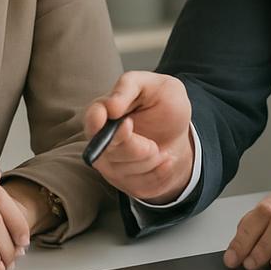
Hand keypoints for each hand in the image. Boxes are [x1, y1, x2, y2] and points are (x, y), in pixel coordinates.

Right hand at [83, 71, 193, 203]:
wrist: (178, 132)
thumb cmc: (163, 104)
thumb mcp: (153, 85)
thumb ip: (129, 87)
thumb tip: (110, 106)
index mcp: (103, 110)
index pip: (91, 119)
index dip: (100, 123)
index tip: (126, 123)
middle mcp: (100, 138)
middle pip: (106, 150)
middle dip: (134, 149)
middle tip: (152, 145)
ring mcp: (109, 162)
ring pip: (123, 170)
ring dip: (150, 161)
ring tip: (160, 148)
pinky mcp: (124, 180)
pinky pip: (139, 184)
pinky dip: (159, 173)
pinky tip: (166, 161)